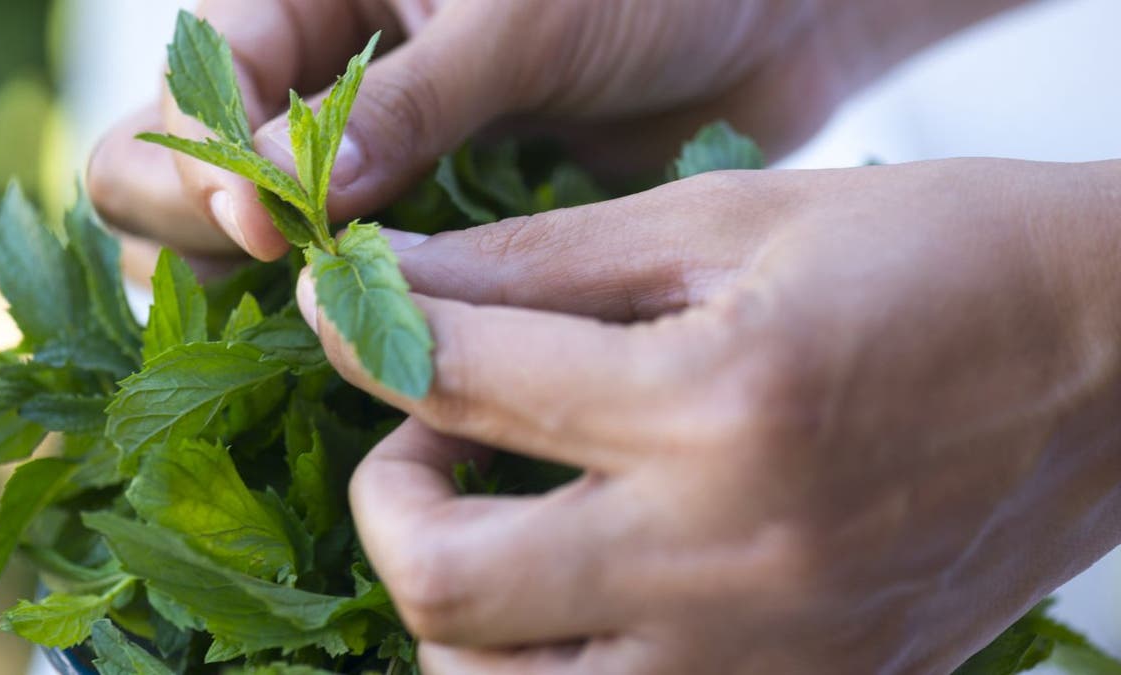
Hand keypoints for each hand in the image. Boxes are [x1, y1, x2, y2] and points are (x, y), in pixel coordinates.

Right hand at [86, 0, 1020, 269]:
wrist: (766, 23)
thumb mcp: (523, 18)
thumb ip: (408, 102)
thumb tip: (288, 197)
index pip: (196, 92)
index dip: (206, 166)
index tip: (269, 230)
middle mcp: (324, 86)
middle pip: (186, 179)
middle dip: (211, 238)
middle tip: (295, 279)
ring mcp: (376, 168)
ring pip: (261, 252)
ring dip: (277, 298)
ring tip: (335, 329)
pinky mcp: (437, 230)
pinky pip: (366, 288)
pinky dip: (361, 325)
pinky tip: (390, 356)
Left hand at [297, 159, 1120, 672]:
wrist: (1118, 362)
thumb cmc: (938, 258)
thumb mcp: (732, 224)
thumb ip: (545, 264)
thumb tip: (398, 276)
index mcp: (716, 402)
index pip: (461, 380)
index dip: (365, 330)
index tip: (337, 307)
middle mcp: (730, 556)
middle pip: (446, 580)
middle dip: (386, 495)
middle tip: (425, 436)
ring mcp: (768, 659)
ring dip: (454, 608)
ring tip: (495, 520)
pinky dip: (547, 669)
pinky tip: (571, 593)